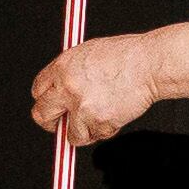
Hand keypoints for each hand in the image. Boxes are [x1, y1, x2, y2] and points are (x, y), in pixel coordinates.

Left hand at [30, 31, 162, 144]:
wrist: (149, 64)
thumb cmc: (127, 56)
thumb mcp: (89, 53)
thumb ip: (71, 72)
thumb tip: (62, 91)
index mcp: (62, 67)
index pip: (38, 91)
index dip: (45, 101)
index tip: (52, 108)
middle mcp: (67, 87)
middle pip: (41, 114)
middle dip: (51, 123)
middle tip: (61, 125)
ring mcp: (81, 107)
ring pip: (71, 133)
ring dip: (84, 130)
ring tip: (102, 113)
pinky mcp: (98, 122)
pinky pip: (96, 136)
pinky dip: (105, 130)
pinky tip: (116, 112)